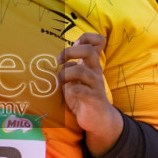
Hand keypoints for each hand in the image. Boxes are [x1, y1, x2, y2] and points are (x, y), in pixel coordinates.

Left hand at [57, 32, 122, 155]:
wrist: (99, 119)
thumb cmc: (84, 97)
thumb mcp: (77, 79)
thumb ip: (71, 67)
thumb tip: (62, 60)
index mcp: (92, 65)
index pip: (98, 41)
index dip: (85, 38)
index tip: (74, 45)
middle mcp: (96, 72)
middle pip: (88, 51)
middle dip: (70, 52)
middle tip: (59, 61)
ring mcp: (96, 85)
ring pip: (81, 71)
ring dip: (64, 75)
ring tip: (59, 83)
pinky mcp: (93, 99)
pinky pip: (80, 90)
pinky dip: (71, 90)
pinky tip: (68, 94)